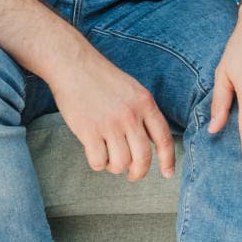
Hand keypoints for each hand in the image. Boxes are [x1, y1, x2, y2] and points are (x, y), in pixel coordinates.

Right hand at [49, 47, 176, 182]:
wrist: (74, 65)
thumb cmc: (102, 79)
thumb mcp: (132, 90)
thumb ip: (143, 113)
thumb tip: (150, 142)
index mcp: (145, 103)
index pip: (164, 139)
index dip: (168, 160)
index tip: (168, 174)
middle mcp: (131, 115)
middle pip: (143, 158)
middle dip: (139, 172)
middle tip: (133, 175)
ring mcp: (110, 124)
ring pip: (121, 163)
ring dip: (115, 167)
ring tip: (109, 157)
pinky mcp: (89, 131)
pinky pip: (99, 162)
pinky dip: (98, 164)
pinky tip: (95, 153)